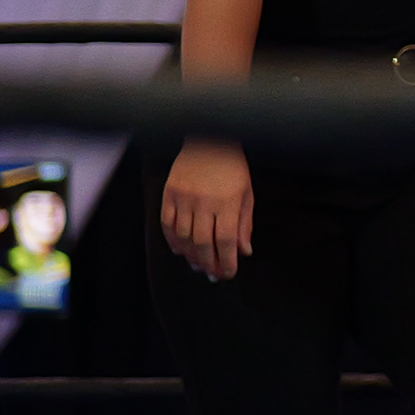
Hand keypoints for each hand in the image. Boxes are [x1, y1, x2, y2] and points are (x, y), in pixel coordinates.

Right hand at [160, 139, 254, 280]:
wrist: (209, 140)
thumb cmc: (233, 168)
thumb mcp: (246, 194)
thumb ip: (244, 224)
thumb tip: (244, 252)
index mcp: (227, 202)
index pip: (226, 241)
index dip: (227, 262)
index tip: (228, 274)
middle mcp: (204, 202)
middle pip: (203, 243)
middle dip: (208, 263)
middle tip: (211, 275)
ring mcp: (184, 197)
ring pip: (183, 236)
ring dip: (190, 255)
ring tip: (197, 265)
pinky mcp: (169, 193)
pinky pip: (167, 223)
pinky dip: (172, 239)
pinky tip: (179, 250)